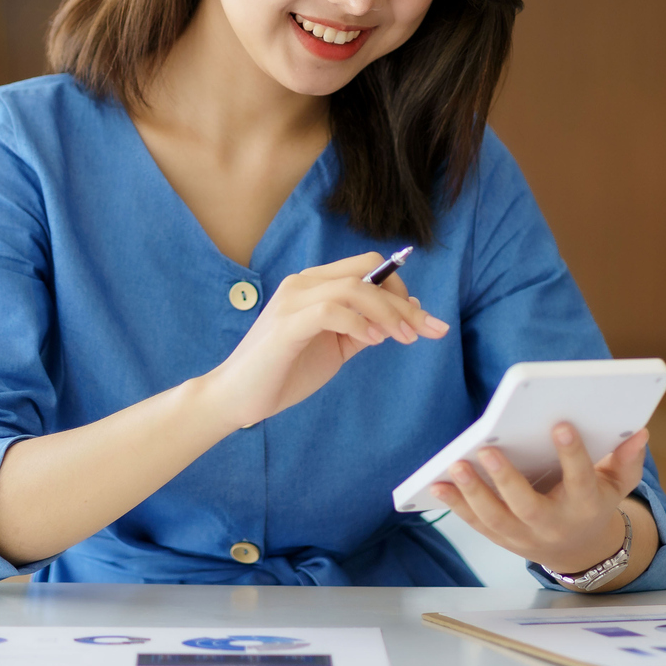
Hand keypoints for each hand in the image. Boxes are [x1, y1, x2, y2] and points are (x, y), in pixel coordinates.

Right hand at [198, 252, 448, 429]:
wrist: (236, 398)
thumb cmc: (284, 373)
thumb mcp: (335, 347)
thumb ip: (365, 327)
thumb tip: (407, 311)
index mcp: (314, 285)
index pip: (365, 268)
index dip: (400, 289)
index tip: (424, 321)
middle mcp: (303, 283)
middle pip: (365, 273)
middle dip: (403, 302)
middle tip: (429, 330)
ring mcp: (292, 301)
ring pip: (353, 288)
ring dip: (387, 312)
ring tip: (404, 338)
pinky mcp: (286, 324)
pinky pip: (331, 310)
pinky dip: (359, 323)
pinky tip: (373, 341)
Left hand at [431, 422, 652, 577]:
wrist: (580, 551)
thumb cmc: (595, 504)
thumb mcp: (618, 485)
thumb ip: (627, 459)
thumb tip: (639, 431)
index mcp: (585, 506)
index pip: (581, 480)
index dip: (573, 454)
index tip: (561, 424)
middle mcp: (554, 525)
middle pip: (528, 506)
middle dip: (506, 479)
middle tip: (487, 448)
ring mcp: (526, 537)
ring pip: (496, 519)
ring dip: (473, 493)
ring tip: (455, 465)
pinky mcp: (503, 539)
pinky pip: (477, 524)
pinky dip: (457, 506)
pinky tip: (438, 484)